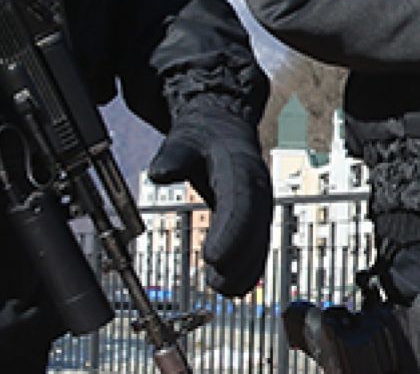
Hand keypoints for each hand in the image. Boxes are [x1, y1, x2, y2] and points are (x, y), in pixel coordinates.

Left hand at [146, 105, 271, 296]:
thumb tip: (159, 173)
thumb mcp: (183, 140)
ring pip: (260, 241)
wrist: (223, 129)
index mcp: (240, 167)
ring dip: (245, 269)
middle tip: (216, 283)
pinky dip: (247, 267)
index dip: (231, 232)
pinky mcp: (254, 217)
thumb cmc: (202, 138)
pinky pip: (257, 245)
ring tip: (221, 290)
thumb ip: (172, 156)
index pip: (240, 203)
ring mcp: (259, 204)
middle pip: (256, 228)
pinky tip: (232, 287)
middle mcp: (257, 189)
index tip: (213, 257)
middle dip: (239, 259)